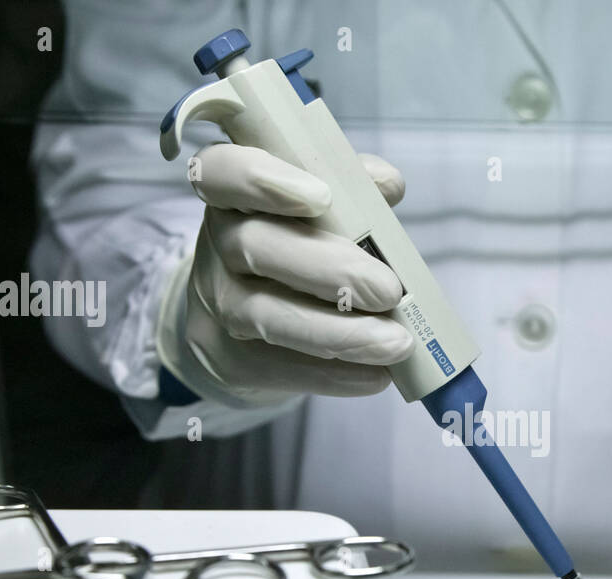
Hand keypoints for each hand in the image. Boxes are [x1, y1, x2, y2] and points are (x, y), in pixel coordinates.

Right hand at [158, 142, 412, 404]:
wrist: (244, 323)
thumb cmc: (296, 249)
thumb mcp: (320, 211)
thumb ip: (351, 189)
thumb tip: (387, 184)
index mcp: (233, 193)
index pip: (223, 171)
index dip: (262, 179)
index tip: (322, 196)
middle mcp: (216, 244)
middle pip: (255, 247)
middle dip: (329, 270)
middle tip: (388, 290)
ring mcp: (217, 304)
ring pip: (267, 316)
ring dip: (339, 333)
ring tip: (395, 344)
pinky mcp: (229, 359)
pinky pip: (280, 368)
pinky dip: (334, 374)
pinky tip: (375, 374)